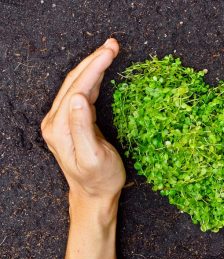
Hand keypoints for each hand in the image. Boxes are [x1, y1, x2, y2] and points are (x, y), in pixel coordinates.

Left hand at [41, 39, 123, 258]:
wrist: (93, 194)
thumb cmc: (99, 178)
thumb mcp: (93, 156)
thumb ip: (82, 127)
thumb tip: (79, 97)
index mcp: (60, 127)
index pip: (78, 87)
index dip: (94, 66)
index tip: (111, 51)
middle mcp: (56, 121)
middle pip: (74, 81)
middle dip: (93, 60)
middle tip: (113, 45)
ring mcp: (61, 121)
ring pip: (76, 84)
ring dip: (93, 66)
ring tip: (110, 52)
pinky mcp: (70, 123)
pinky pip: (80, 94)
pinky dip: (92, 79)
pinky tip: (101, 71)